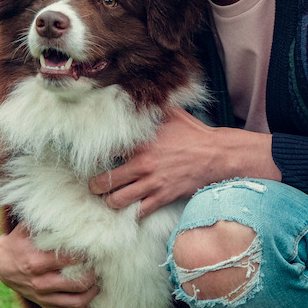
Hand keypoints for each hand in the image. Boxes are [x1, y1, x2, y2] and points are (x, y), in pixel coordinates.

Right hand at [0, 223, 98, 307]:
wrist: (2, 265)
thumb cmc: (18, 242)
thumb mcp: (25, 229)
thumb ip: (43, 221)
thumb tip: (65, 209)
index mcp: (36, 261)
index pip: (69, 259)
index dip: (86, 254)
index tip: (96, 249)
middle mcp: (40, 281)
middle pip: (77, 283)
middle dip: (93, 275)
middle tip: (100, 267)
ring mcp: (43, 296)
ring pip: (76, 301)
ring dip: (92, 294)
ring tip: (98, 284)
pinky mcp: (44, 304)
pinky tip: (90, 301)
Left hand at [89, 106, 279, 216]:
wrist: (217, 155)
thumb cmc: (195, 133)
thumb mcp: (172, 114)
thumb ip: (152, 108)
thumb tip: (139, 94)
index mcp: (141, 143)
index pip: (105, 151)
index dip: (94, 156)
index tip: (89, 159)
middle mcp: (143, 164)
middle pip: (105, 181)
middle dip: (96, 185)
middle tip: (94, 186)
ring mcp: (153, 183)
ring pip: (118, 200)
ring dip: (110, 201)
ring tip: (109, 199)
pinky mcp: (164, 197)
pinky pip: (140, 212)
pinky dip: (132, 213)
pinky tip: (130, 210)